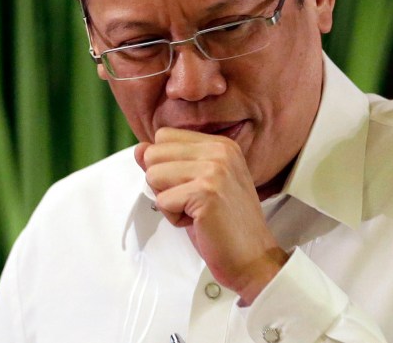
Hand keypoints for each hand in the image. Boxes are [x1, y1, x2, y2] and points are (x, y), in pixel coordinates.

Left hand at [134, 127, 288, 304]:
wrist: (253, 256)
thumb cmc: (225, 224)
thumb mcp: (197, 184)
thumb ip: (169, 162)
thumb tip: (140, 149)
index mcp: (221, 144)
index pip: (164, 136)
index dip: (166, 165)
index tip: (191, 186)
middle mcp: (220, 150)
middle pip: (154, 154)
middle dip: (163, 184)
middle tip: (192, 202)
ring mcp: (214, 170)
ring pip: (153, 175)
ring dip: (168, 202)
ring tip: (195, 212)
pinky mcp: (205, 193)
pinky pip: (161, 201)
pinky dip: (174, 218)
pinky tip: (198, 222)